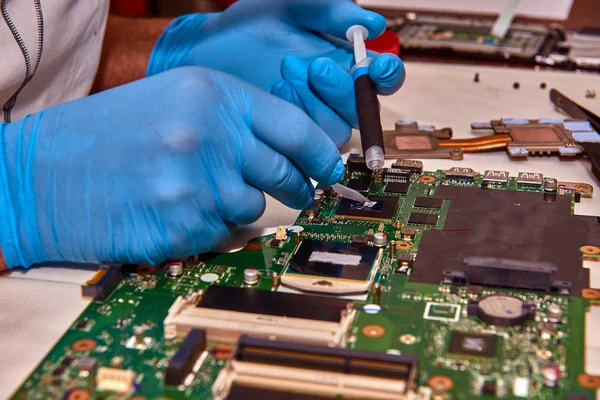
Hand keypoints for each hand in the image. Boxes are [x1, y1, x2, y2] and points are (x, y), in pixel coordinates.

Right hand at [0, 67, 342, 266]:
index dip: (320, 153)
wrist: (40, 175)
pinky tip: (171, 212)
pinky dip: (206, 229)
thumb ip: (233, 120)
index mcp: (211, 94)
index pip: (294, 127)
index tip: (331, 169)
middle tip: (292, 191)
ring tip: (189, 192)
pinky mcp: (183, 227)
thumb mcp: (173, 101)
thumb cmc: (106, 137)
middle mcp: (210, 135)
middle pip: (283, 173)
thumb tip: (290, 151)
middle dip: (293, 187)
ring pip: (252, 208)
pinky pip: (221, 235)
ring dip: (233, 206)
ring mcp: (197, 184)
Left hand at [147, 0, 404, 145]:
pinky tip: (275, 89)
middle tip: (313, 64)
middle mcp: (334, 96)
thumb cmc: (252, 25)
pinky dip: (294, 114)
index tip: (374, 66)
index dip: (386, 76)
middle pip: (361, 111)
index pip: (383, 79)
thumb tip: (373, 24)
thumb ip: (331, 11)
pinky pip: (304, 141)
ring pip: (335, 130)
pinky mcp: (286, 136)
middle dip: (340, 89)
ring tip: (287, 71)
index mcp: (346, 64)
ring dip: (315, 103)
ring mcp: (311, 118)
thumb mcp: (293, 6)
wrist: (209, 48)